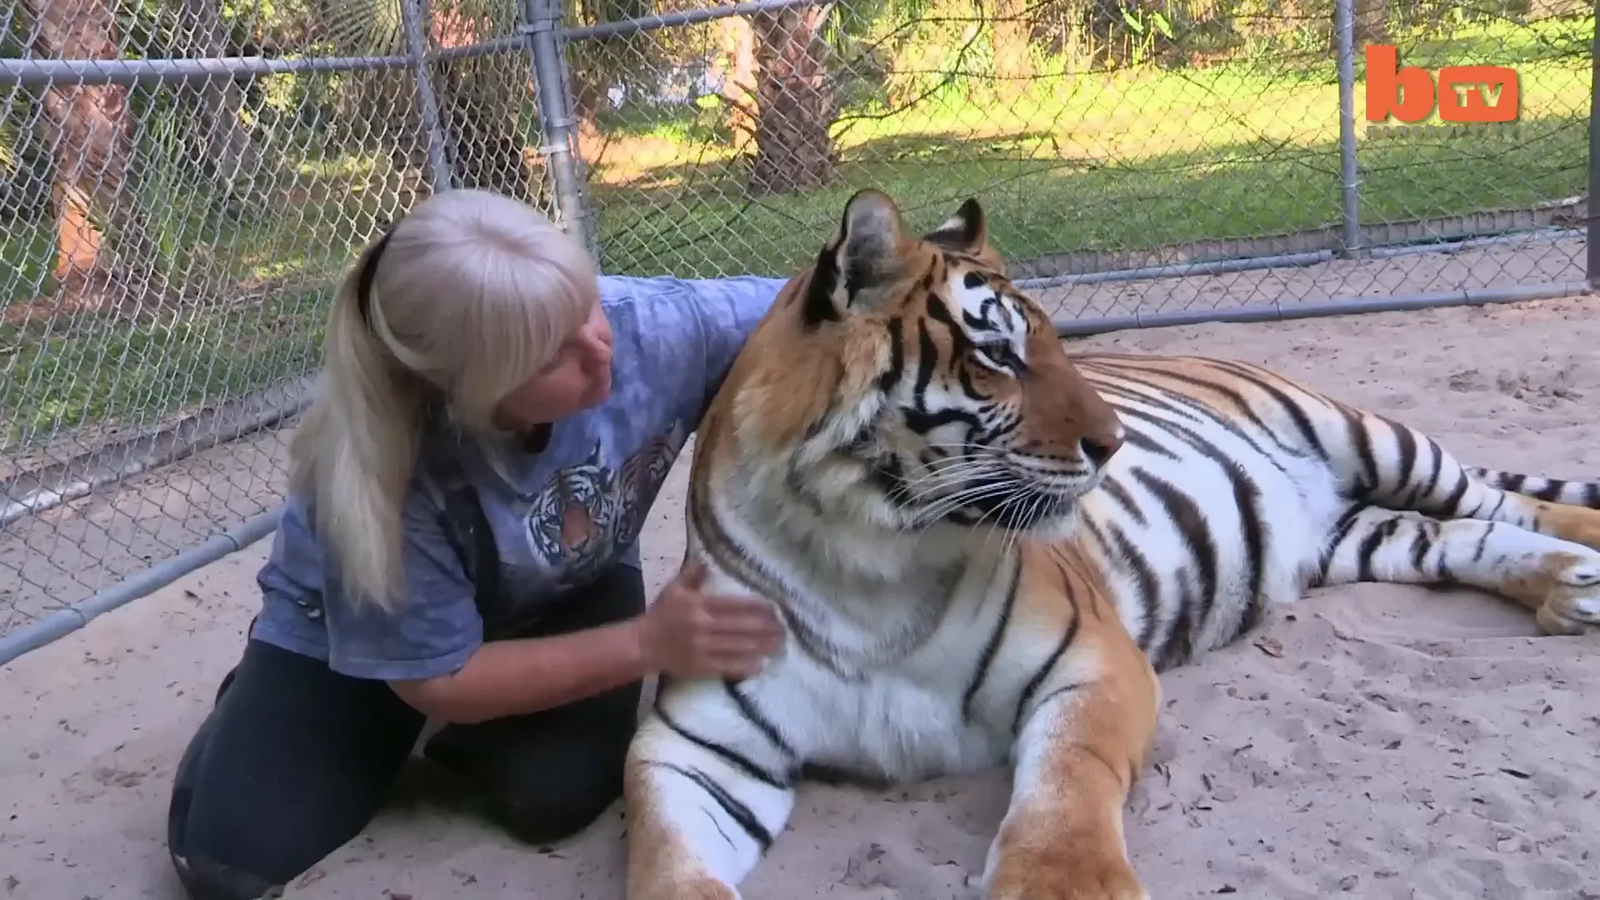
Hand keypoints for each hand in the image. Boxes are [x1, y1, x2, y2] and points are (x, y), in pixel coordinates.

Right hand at [634, 560, 784, 679]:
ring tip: (778, 644)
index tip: (774, 609)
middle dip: (765, 628)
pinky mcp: (700, 667)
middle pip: (741, 627)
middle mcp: (703, 626)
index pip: (735, 605)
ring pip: (738, 647)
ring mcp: (702, 649)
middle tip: (784, 628)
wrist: (642, 645)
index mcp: (699, 605)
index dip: (757, 608)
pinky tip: (760, 665)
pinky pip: (726, 667)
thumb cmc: (660, 615)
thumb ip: (692, 574)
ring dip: (761, 646)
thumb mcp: (674, 590)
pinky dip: (744, 666)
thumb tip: (707, 561)